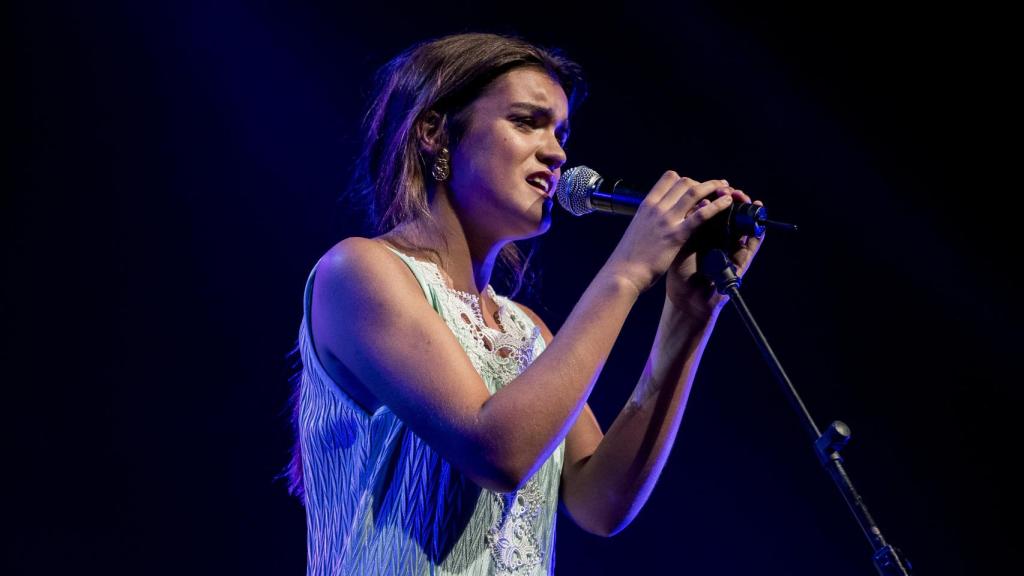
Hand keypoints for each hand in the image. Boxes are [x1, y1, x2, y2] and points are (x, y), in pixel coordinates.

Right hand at [601, 172, 737, 295]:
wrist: (623, 274)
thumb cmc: (628, 258)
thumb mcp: (637, 230)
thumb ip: (649, 221)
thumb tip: (657, 220)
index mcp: (646, 205)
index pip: (668, 178)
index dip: (685, 180)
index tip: (694, 187)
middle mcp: (656, 208)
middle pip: (684, 182)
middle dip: (702, 183)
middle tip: (715, 188)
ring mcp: (667, 220)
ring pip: (694, 192)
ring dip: (713, 187)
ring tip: (726, 188)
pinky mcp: (677, 235)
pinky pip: (701, 214)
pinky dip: (717, 205)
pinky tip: (727, 203)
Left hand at [665, 186, 764, 316]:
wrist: (687, 298)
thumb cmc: (680, 271)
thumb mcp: (682, 243)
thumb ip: (689, 224)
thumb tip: (696, 202)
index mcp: (705, 232)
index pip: (714, 209)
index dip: (716, 196)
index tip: (716, 186)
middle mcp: (720, 239)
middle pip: (732, 214)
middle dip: (733, 199)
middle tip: (731, 190)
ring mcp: (732, 249)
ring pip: (745, 226)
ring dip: (748, 211)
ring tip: (747, 200)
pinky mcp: (741, 261)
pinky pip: (753, 245)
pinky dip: (758, 233)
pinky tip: (760, 221)